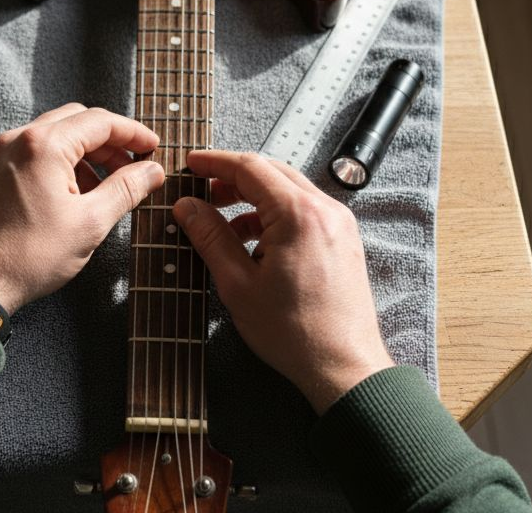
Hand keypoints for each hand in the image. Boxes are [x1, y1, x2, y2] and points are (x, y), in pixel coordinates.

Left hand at [0, 103, 164, 313]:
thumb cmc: (29, 256)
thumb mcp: (90, 223)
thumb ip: (125, 190)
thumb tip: (152, 171)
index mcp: (43, 145)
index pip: (100, 122)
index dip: (133, 133)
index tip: (153, 149)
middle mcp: (19, 139)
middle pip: (77, 121)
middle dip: (110, 142)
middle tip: (134, 167)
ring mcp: (2, 154)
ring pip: (56, 136)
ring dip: (87, 154)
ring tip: (106, 188)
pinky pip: (36, 153)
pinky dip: (62, 163)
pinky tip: (76, 194)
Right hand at [173, 150, 394, 413]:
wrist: (344, 368)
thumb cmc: (295, 333)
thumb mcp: (238, 284)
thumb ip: (211, 237)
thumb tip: (187, 207)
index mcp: (299, 215)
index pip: (251, 168)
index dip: (216, 162)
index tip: (191, 164)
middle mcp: (326, 210)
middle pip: (272, 173)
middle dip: (234, 177)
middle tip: (202, 190)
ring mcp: (339, 224)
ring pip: (289, 191)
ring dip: (254, 197)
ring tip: (222, 220)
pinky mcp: (343, 240)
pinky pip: (304, 211)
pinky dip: (275, 215)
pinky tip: (254, 240)